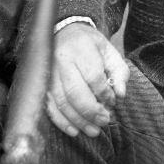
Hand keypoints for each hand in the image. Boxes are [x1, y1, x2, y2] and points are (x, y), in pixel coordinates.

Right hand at [46, 23, 128, 137]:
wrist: (64, 32)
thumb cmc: (90, 44)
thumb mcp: (109, 50)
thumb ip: (119, 71)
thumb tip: (121, 95)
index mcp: (81, 48)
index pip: (93, 76)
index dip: (105, 93)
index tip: (113, 102)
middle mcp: (61, 60)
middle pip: (75, 92)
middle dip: (91, 111)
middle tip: (105, 122)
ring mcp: (49, 73)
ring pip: (62, 102)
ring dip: (78, 121)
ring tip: (93, 130)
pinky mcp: (42, 84)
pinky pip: (49, 107)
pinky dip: (61, 121)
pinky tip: (74, 130)